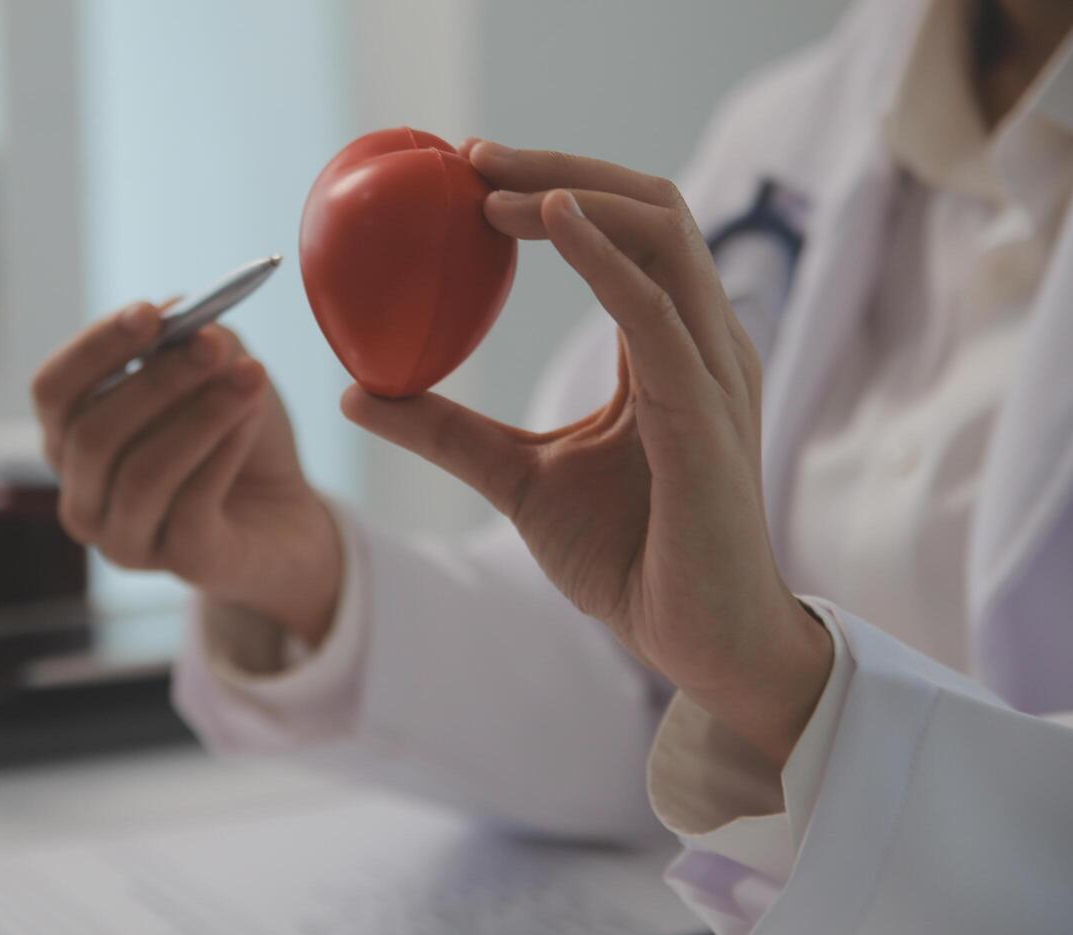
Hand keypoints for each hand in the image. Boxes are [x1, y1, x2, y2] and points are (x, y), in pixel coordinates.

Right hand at [32, 304, 342, 644]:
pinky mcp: (181, 564)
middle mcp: (84, 498)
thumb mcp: (216, 374)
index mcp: (71, 442)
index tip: (150, 313)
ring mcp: (125, 541)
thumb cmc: (234, 437)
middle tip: (215, 346)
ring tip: (252, 377)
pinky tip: (251, 420)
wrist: (286, 514)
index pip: (53, 392)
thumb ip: (193, 342)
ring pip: (143, 474)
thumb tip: (179, 318)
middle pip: (94, 434)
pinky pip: (192, 505)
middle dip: (158, 381)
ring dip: (200, 416)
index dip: (95, 349)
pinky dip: (224, 453)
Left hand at [342, 142, 832, 762]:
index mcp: (668, 349)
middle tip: (468, 156)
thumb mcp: (517, 479)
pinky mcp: (705, 414)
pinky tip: (543, 217)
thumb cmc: (629, 559)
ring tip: (487, 181)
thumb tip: (360, 393)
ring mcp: (712, 372)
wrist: (696, 641)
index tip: (466, 175)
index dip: (553, 188)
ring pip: (661, 236)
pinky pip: (654, 312)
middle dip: (559, 164)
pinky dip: (600, 254)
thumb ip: (449, 432)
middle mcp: (701, 343)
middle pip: (648, 208)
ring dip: (573, 189)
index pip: (624, 233)